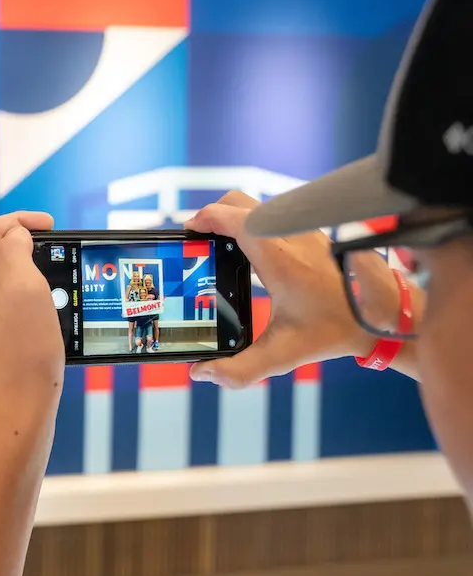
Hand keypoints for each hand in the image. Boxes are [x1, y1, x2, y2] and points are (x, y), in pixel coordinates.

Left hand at [0, 211, 64, 435]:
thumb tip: (12, 234)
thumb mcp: (25, 293)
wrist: (15, 411)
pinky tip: (33, 296)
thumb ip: (13, 253)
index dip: (19, 221)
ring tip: (39, 266)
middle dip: (4, 234)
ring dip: (5, 257)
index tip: (52, 226)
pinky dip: (7, 281)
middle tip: (40, 241)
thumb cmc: (25, 356)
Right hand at [185, 191, 378, 387]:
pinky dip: (258, 227)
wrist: (386, 315)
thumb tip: (203, 373)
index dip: (201, 220)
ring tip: (224, 249)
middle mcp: (289, 233)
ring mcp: (304, 229)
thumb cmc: (338, 329)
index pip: (227, 216)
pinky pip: (277, 218)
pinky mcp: (316, 233)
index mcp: (275, 253)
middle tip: (202, 240)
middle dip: (214, 215)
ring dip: (236, 221)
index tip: (189, 234)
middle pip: (239, 202)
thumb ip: (240, 369)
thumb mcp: (284, 354)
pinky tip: (257, 259)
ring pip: (259, 207)